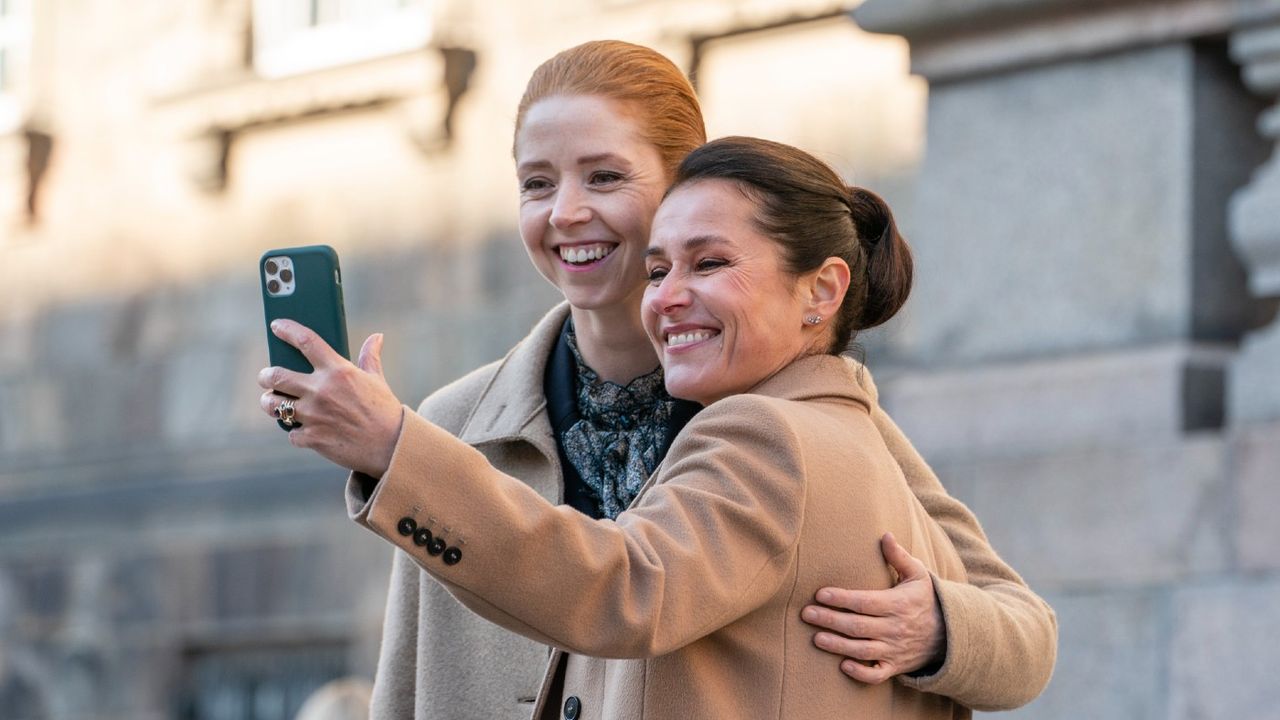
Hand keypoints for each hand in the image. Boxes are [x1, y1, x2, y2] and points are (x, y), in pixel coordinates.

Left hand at [258, 319, 403, 476]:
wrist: (391, 445)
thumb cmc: (384, 410)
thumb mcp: (377, 380)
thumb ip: (370, 357)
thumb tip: (377, 337)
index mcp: (338, 371)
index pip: (306, 341)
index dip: (287, 330)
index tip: (276, 326)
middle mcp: (322, 390)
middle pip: (276, 375)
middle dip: (266, 375)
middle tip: (266, 376)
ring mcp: (314, 415)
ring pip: (273, 405)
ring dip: (269, 403)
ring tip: (272, 402)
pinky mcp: (312, 437)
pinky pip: (290, 432)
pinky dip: (294, 431)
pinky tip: (301, 430)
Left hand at [800, 532, 944, 683]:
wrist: (950, 635)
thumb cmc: (927, 600)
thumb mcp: (919, 575)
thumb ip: (899, 556)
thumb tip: (886, 534)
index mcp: (898, 604)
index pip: (865, 602)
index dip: (842, 599)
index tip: (820, 594)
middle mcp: (895, 628)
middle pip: (858, 626)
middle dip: (830, 620)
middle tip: (806, 614)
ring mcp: (894, 650)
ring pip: (863, 650)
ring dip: (838, 646)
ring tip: (816, 638)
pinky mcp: (895, 666)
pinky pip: (877, 675)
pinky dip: (861, 673)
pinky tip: (843, 666)